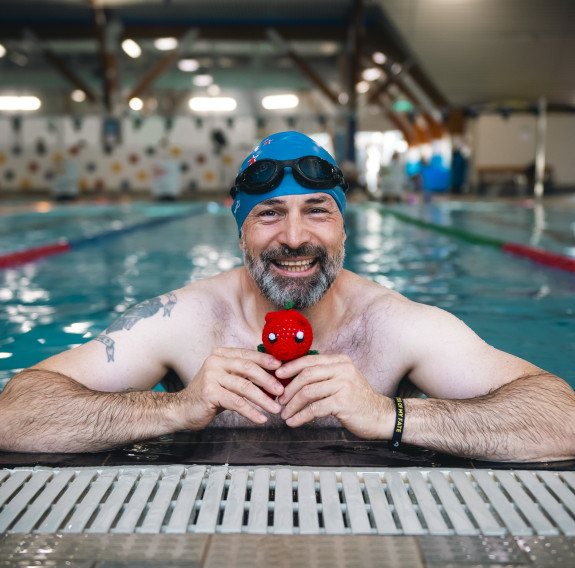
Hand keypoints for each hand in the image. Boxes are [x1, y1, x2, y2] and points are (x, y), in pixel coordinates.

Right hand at [179, 348, 283, 429]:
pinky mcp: (210, 393)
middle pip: (249, 368)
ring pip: (244, 386)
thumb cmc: (210, 394)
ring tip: (275, 409)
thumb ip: (245, 375)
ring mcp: (211, 376)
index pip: (248, 355)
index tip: (282, 368)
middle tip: (282, 392)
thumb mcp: (228, 379)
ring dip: (263, 399)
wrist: (182, 409)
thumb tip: (274, 377)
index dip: (267, 361)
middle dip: (268, 380)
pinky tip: (261, 419)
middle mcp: (215, 361)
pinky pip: (236, 403)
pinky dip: (251, 412)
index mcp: (222, 354)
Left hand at [277, 354, 393, 438]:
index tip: (277, 375)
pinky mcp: (342, 402)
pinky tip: (293, 422)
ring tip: (284, 414)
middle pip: (306, 375)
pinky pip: (314, 408)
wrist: (381, 416)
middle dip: (289, 389)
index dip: (291, 367)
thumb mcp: (342, 380)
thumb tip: (294, 377)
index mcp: (340, 361)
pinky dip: (300, 416)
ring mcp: (343, 385)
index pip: (310, 360)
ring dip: (292, 405)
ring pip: (308, 392)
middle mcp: (342, 369)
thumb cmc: (357, 400)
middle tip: (280, 400)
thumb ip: (324, 375)